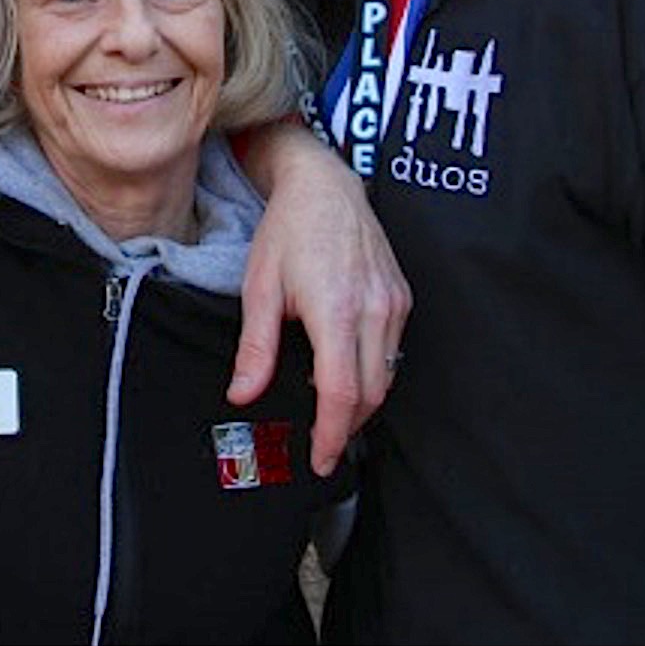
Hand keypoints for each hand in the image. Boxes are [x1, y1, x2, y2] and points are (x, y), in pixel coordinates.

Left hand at [232, 123, 409, 474]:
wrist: (324, 186)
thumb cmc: (287, 231)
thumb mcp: (259, 289)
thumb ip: (255, 348)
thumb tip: (242, 394)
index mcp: (336, 310)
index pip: (341, 392)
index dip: (331, 434)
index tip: (320, 459)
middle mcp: (375, 310)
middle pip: (371, 393)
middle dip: (346, 426)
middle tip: (321, 446)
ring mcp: (395, 304)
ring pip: (386, 375)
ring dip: (359, 401)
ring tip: (328, 411)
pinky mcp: (402, 298)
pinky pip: (392, 351)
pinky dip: (371, 372)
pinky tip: (342, 370)